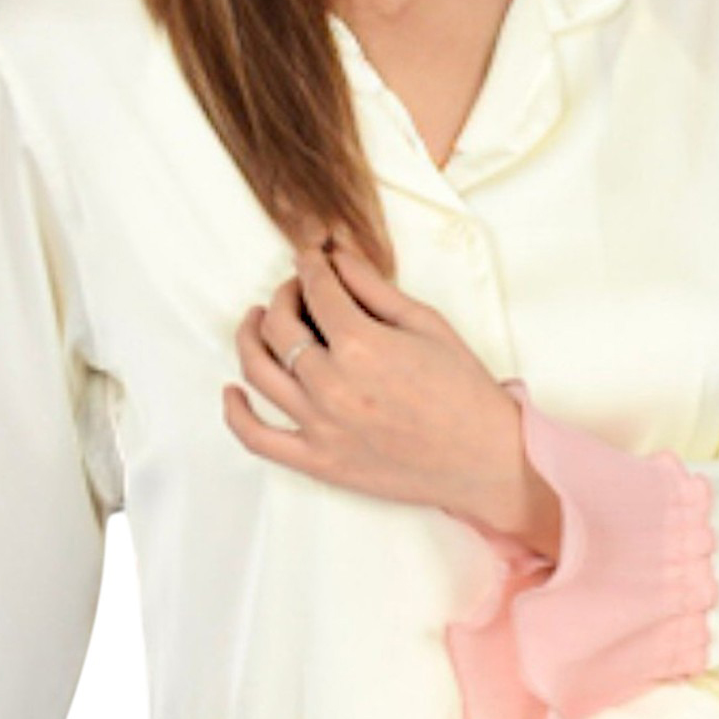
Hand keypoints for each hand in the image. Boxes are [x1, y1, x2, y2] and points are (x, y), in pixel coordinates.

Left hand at [222, 236, 527, 527]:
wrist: (486, 460)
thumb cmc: (466, 392)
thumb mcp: (428, 325)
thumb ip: (375, 289)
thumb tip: (338, 257)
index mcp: (362, 345)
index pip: (317, 290)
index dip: (310, 265)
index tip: (310, 257)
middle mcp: (332, 385)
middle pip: (280, 326)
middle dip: (283, 294)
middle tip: (295, 289)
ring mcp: (320, 426)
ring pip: (258, 370)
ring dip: (251, 335)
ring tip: (259, 321)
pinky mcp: (318, 461)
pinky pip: (257, 437)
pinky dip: (236, 412)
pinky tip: (232, 390)